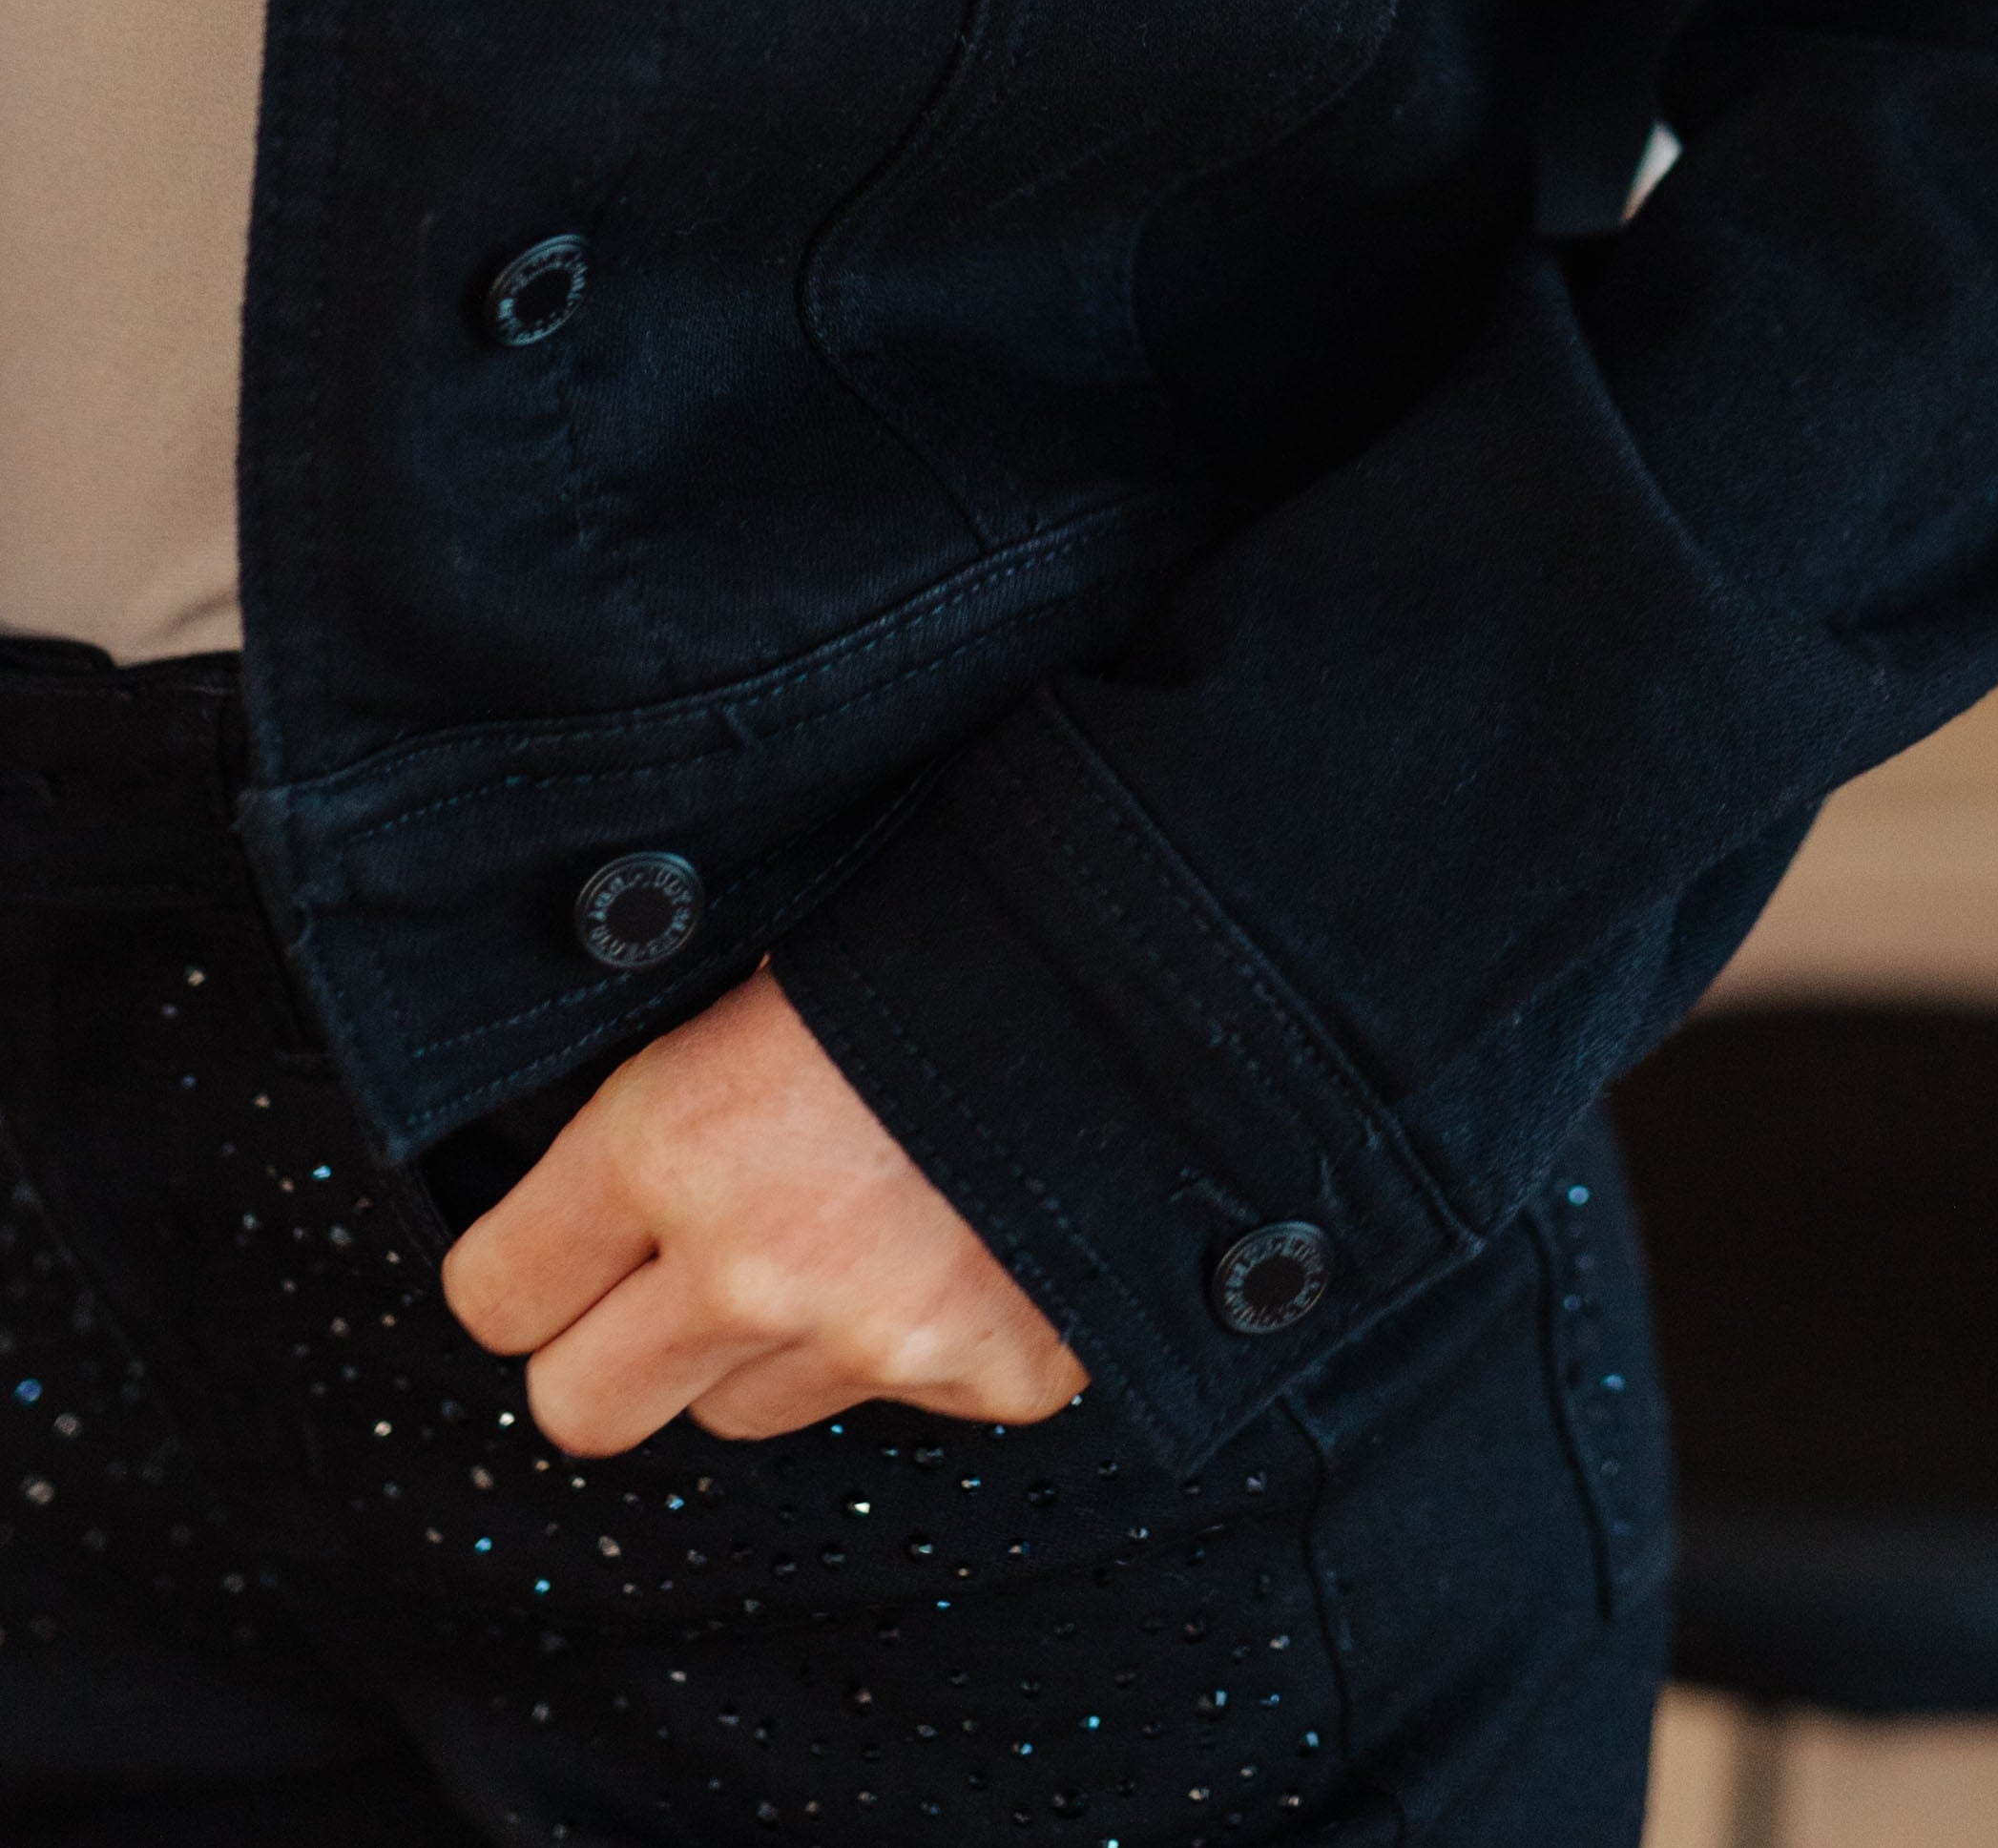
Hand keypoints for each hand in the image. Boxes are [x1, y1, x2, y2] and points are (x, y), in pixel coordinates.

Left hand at [441, 961, 1088, 1453]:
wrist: (1179, 955)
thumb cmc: (961, 909)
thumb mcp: (778, 944)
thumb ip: (682, 1057)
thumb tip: (605, 1123)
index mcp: (676, 1138)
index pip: (496, 1294)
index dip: (522, 1262)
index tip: (555, 1239)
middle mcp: (757, 1268)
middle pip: (582, 1407)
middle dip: (608, 1344)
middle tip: (666, 1267)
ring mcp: (879, 1341)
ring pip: (738, 1411)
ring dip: (765, 1341)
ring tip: (849, 1216)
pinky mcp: (993, 1380)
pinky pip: (900, 1401)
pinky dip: (916, 1341)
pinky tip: (961, 1234)